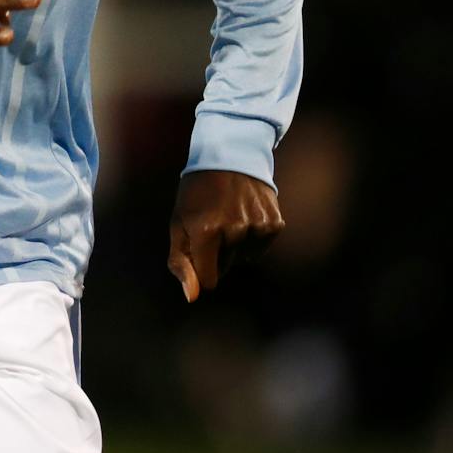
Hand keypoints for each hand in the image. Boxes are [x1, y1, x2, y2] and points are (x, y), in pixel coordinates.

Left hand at [166, 169, 283, 301]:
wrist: (229, 155)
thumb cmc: (197, 193)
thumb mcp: (178, 223)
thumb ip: (181, 262)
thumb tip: (192, 297)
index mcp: (206, 231)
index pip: (209, 280)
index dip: (203, 270)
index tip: (199, 251)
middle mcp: (235, 230)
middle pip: (227, 266)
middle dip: (218, 252)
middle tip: (213, 221)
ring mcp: (257, 226)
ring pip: (245, 257)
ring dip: (237, 244)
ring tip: (229, 214)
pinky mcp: (274, 223)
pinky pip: (262, 247)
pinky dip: (254, 237)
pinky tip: (246, 214)